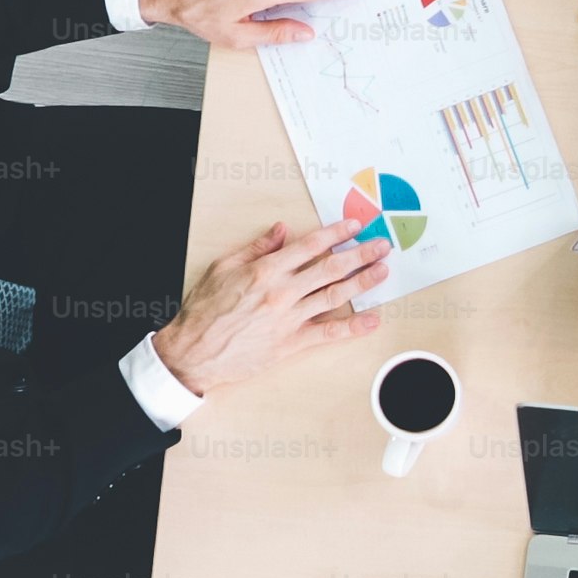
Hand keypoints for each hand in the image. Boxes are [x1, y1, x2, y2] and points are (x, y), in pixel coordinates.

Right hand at [149, 219, 388, 393]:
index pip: (310, 246)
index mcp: (265, 270)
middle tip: (382, 245)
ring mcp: (289, 318)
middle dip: (360, 254)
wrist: (194, 351)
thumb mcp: (223, 268)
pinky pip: (328, 333)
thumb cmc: (205, 309)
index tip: (355, 226)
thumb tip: (282, 230)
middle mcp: (282, 292)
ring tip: (383, 270)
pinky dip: (353, 327)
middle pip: (330, 268)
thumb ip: (256, 248)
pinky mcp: (292, 342)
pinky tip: (373, 321)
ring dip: (362, 282)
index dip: (336, 234)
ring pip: (335, 295)